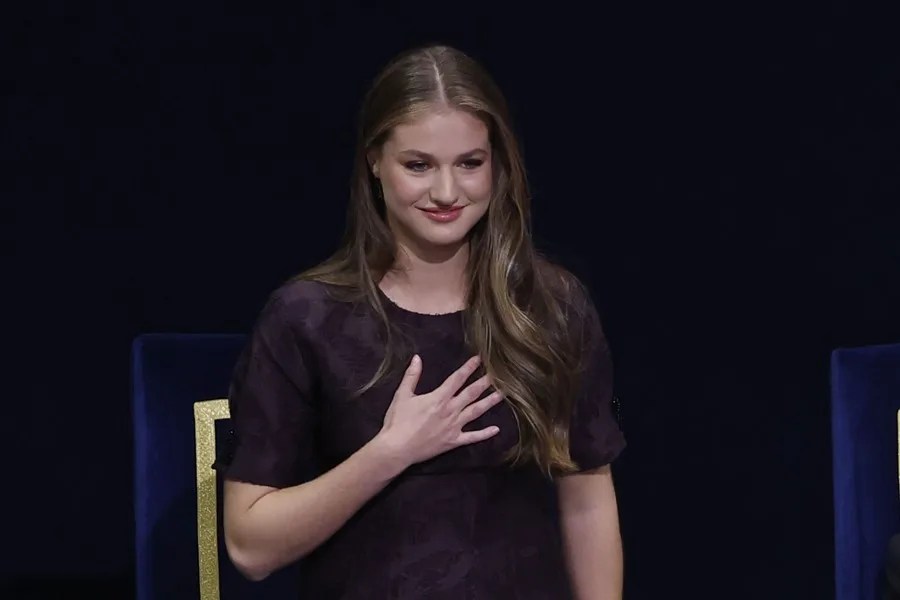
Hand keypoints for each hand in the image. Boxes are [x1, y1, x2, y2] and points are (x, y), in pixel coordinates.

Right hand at [375, 354, 502, 468]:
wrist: (397, 449)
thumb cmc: (398, 421)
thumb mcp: (402, 395)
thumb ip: (411, 376)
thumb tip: (417, 357)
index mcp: (438, 398)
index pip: (457, 379)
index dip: (468, 368)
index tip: (479, 359)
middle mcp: (450, 410)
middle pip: (471, 393)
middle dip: (484, 382)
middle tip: (498, 374)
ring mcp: (454, 427)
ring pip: (476, 412)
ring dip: (489, 402)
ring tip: (502, 394)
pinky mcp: (453, 441)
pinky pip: (472, 437)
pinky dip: (485, 434)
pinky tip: (496, 429)